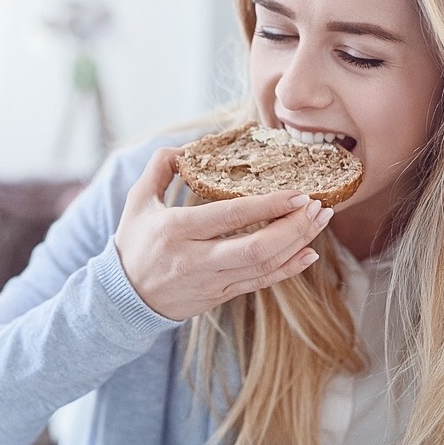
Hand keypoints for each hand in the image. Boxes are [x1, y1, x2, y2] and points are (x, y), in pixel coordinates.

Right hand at [113, 147, 332, 320]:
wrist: (124, 297)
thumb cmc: (134, 243)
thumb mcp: (137, 201)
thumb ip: (160, 167)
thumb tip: (187, 147)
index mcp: (176, 230)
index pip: (230, 217)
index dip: (268, 205)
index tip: (297, 192)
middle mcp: (195, 260)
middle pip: (255, 248)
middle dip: (293, 227)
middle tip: (318, 207)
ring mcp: (210, 282)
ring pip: (263, 267)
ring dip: (297, 244)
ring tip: (319, 222)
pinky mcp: (219, 296)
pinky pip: (260, 284)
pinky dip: (288, 269)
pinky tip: (308, 253)